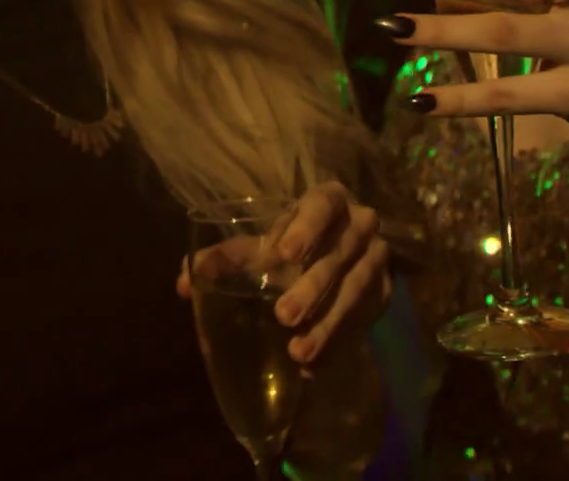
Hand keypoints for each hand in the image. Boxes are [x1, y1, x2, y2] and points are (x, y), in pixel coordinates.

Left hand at [178, 182, 391, 363]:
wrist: (341, 257)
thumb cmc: (293, 243)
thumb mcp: (263, 245)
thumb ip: (227, 259)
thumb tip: (184, 283)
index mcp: (328, 201)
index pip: (322, 205)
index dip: (305, 227)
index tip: (283, 254)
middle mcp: (359, 225)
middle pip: (338, 254)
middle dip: (311, 287)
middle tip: (283, 316)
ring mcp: (376, 258)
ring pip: (355, 290)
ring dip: (327, 323)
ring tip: (298, 352)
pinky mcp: (384, 291)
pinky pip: (363, 319)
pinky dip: (337, 344)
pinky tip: (314, 367)